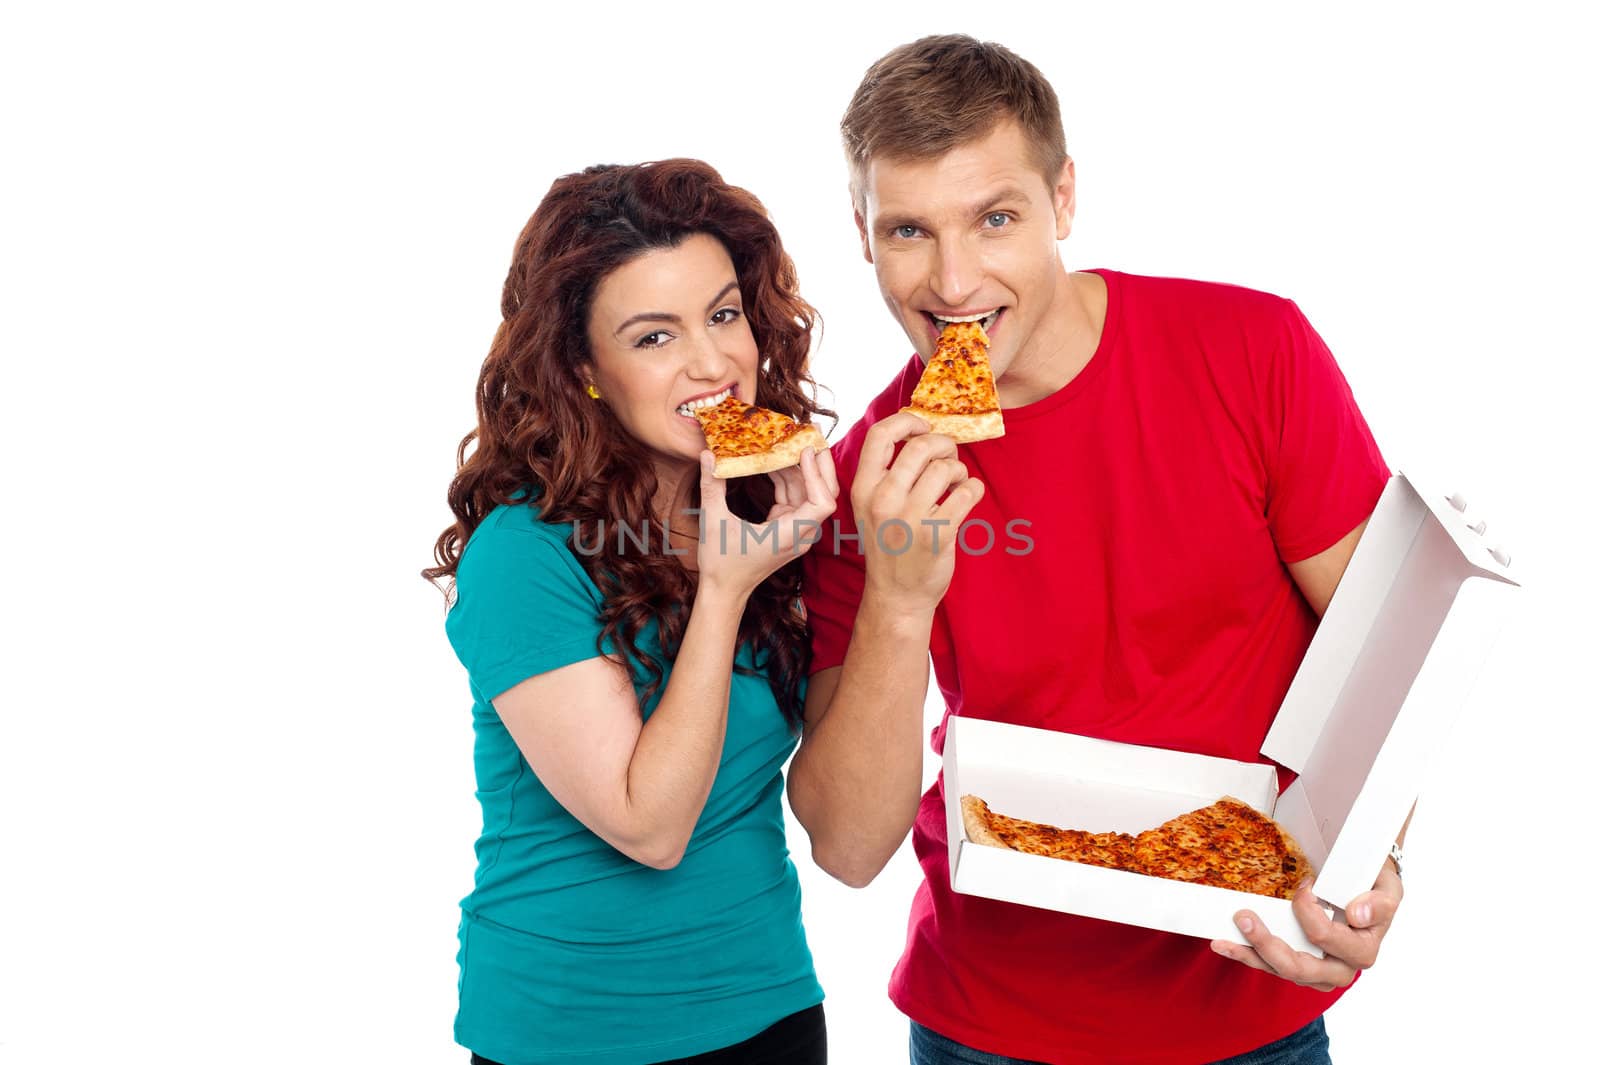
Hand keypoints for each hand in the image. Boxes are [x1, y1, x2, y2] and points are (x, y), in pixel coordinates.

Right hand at [695, 447, 837, 598]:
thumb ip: (711, 486)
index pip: (822, 504)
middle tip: (809, 434)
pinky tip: (772, 461)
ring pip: (809, 493)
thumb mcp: (713, 521)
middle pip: (824, 494)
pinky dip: (786, 478)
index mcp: (789, 535)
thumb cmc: (720, 563)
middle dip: (819, 463)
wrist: (724, 591)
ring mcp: (795, 531)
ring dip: (799, 467)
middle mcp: (799, 533)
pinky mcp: (787, 527)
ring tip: (787, 441)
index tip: (803, 452)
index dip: (818, 476)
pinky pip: (794, 497)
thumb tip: (707, 454)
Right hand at [851, 412, 985, 613]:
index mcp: (863, 489)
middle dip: (943, 444)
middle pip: (920, 446)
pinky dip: (973, 488)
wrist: (897, 595)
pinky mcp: (938, 534)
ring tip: (957, 483)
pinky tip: (967, 496)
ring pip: (946, 468)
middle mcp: (883, 500)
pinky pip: (966, 492)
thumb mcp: (871, 507)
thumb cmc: (889, 545)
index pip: (880, 434)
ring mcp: (910, 518)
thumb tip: (917, 432)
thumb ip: (886, 473)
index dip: (907, 422)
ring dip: (959, 470)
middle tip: (949, 457)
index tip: (922, 428)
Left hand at [1209, 863, 1403, 990]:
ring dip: (1249, 953)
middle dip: (1267, 944)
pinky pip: (1269, 965)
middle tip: (1245, 917)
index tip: (1304, 885)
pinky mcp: (1299, 967)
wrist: (1365, 890)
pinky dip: (1244, 954)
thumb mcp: (1387, 887)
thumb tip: (1357, 914)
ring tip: (1222, 939)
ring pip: (1280, 970)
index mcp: (1363, 949)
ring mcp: (1317, 971)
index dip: (1308, 912)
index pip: (1327, 937)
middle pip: (1300, 968)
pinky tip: (1223, 944)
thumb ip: (1380, 902)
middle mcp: (1340, 968)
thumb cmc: (1374, 887)